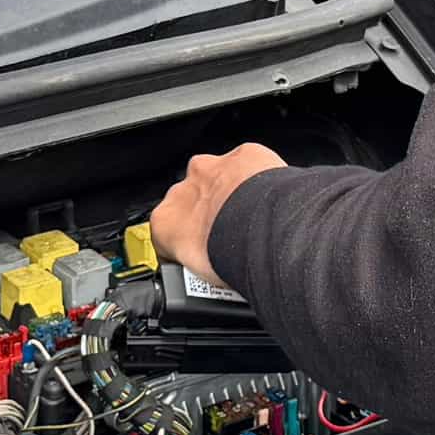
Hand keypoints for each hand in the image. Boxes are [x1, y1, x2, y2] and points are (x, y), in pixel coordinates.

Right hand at [146, 144, 283, 287]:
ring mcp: (213, 170)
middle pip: (191, 200)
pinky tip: (270, 196)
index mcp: (164, 220)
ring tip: (253, 218)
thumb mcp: (199, 278)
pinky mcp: (243, 156)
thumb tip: (209, 278)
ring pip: (219, 179)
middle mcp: (183, 189)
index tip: (200, 252)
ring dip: (231, 193)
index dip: (184, 242)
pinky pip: (249, 164)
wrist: (267, 233)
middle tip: (231, 235)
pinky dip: (258, 177)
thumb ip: (195, 265)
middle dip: (208, 212)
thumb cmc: (233, 257)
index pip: (165, 231)